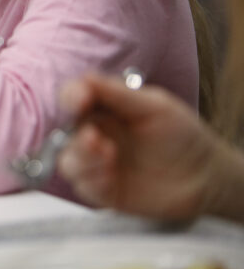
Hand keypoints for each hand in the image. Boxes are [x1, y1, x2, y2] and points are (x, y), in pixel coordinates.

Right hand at [57, 73, 223, 219]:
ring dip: (82, 159)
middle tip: (95, 139)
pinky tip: (113, 177)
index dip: (71, 96)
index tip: (80, 99)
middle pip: (64, 133)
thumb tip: (86, 78)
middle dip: (77, 136)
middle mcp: (95, 134)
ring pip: (68, 162)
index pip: (73, 97)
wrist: (205, 176)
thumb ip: (119, 94)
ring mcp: (98, 164)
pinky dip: (94, 181)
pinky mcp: (105, 190)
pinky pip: (84, 186)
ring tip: (108, 158)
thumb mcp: (156, 107)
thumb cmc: (182, 134)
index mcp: (103, 109)